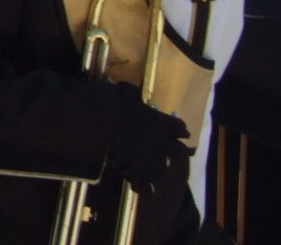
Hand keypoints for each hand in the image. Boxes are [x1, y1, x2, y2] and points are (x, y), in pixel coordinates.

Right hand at [106, 81, 191, 196]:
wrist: (99, 126)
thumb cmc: (114, 105)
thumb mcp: (126, 92)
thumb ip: (136, 97)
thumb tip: (137, 97)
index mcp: (162, 124)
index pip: (180, 128)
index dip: (178, 129)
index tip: (176, 129)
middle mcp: (162, 145)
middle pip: (178, 152)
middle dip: (174, 150)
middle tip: (166, 148)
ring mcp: (151, 161)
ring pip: (162, 170)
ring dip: (157, 166)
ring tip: (149, 164)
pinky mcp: (138, 174)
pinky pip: (145, 188)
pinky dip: (143, 188)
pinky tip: (138, 186)